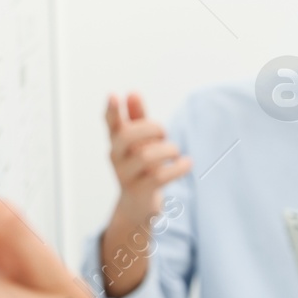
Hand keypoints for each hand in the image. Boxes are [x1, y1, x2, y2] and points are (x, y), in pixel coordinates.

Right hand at [106, 93, 191, 225]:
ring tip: (175, 152)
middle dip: (151, 128)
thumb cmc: (140, 165)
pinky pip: (160, 176)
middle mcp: (116, 156)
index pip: (110, 123)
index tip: (114, 95)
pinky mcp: (140, 191)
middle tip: (164, 133)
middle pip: (128, 136)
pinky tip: (187, 163)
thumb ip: (137, 118)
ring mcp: (125, 175)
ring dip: (167, 150)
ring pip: (146, 157)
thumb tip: (132, 93)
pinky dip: (178, 167)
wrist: (137, 205)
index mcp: (116, 140)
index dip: (111, 110)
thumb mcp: (139, 141)